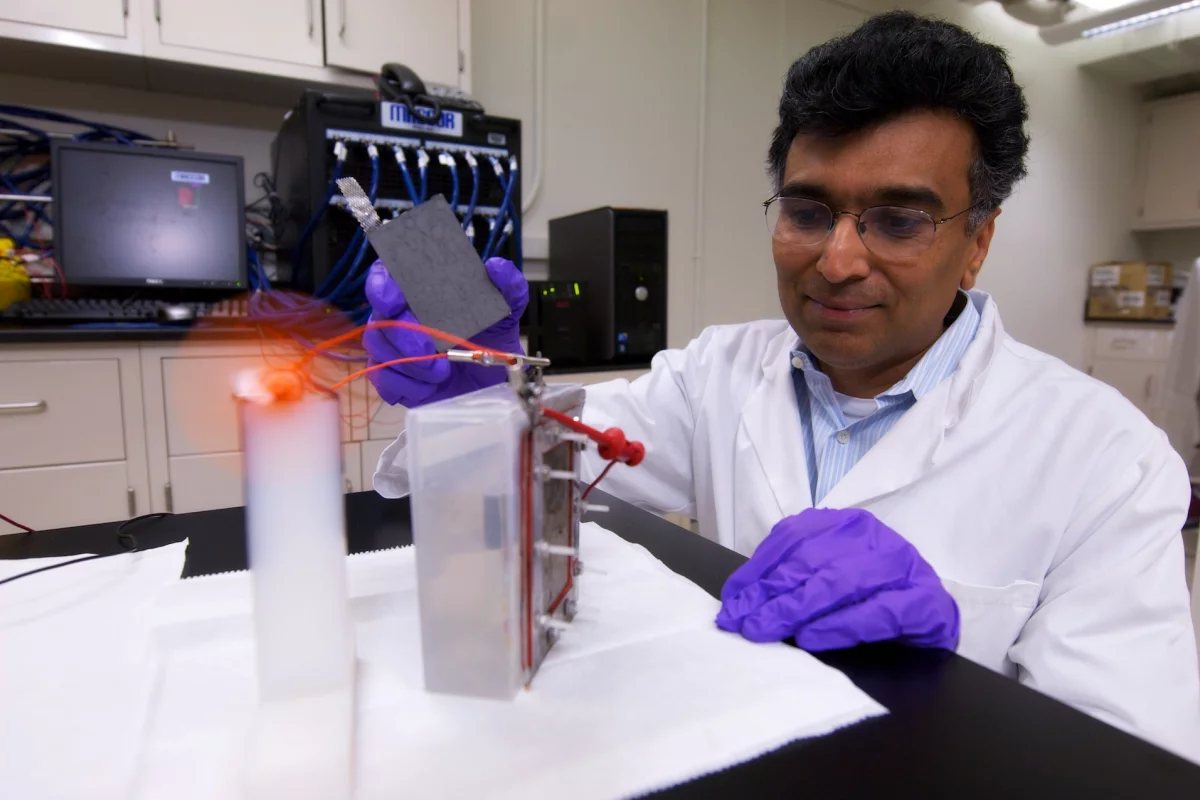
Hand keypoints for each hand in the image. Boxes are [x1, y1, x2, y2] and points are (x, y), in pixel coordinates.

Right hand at [362, 257, 528, 406]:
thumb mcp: (506, 310)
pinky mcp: (394, 378)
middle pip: (380, 320)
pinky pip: (384, 381)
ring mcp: (393, 348)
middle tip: (430, 351)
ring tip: (441, 373)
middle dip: (403, 337)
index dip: (382, 287)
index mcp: (419, 291)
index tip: (395, 301)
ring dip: (409, 364)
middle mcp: (399, 316)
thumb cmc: (491, 336)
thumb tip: (496, 267)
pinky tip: (430, 388)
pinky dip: (407, 386)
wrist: (494, 377)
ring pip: (379, 351)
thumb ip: (508, 285)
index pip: (385, 278)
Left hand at [715, 508, 958, 650]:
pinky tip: (812, 639)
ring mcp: (901, 566)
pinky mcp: (922, 601)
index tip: (731, 601)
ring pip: (839, 583)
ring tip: (765, 630)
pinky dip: (839, 625)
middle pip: (811, 562)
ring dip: (796, 609)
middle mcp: (873, 538)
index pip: (793, 539)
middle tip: (740, 622)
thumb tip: (740, 599)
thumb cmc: (875, 595)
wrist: (937, 615)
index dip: (758, 569)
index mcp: (846, 524)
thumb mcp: (830, 576)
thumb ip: (793, 578)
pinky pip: (875, 612)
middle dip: (769, 593)